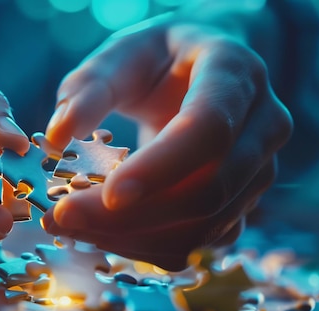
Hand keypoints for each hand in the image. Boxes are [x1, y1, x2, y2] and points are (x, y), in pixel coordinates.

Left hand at [42, 16, 291, 269]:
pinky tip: (100, 232)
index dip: (161, 167)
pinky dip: (144, 247)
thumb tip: (57, 136)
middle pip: (208, 191)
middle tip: (62, 217)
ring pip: (202, 228)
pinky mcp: (239, 205)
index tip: (108, 194)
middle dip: (131, 216)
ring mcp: (257, 172)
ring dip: (131, 238)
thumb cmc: (158, 60)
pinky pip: (196, 243)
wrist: (201, 71)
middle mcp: (261, 127)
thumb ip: (89, 89)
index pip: (209, 129)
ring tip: (72, 225)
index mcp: (236, 74)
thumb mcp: (120, 55)